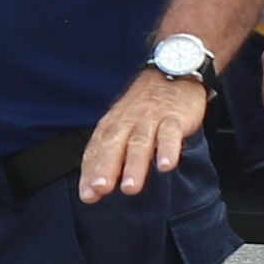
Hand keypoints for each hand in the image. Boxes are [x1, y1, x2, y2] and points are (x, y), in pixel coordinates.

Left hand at [80, 67, 211, 202]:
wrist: (174, 69)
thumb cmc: (145, 105)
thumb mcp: (123, 123)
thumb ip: (109, 153)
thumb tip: (93, 188)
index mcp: (113, 124)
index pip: (97, 149)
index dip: (91, 171)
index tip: (88, 195)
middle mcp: (128, 121)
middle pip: (115, 145)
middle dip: (106, 167)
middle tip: (101, 189)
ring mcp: (152, 118)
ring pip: (141, 142)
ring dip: (135, 165)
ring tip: (130, 187)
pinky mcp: (175, 117)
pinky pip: (171, 133)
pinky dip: (168, 149)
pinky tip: (166, 166)